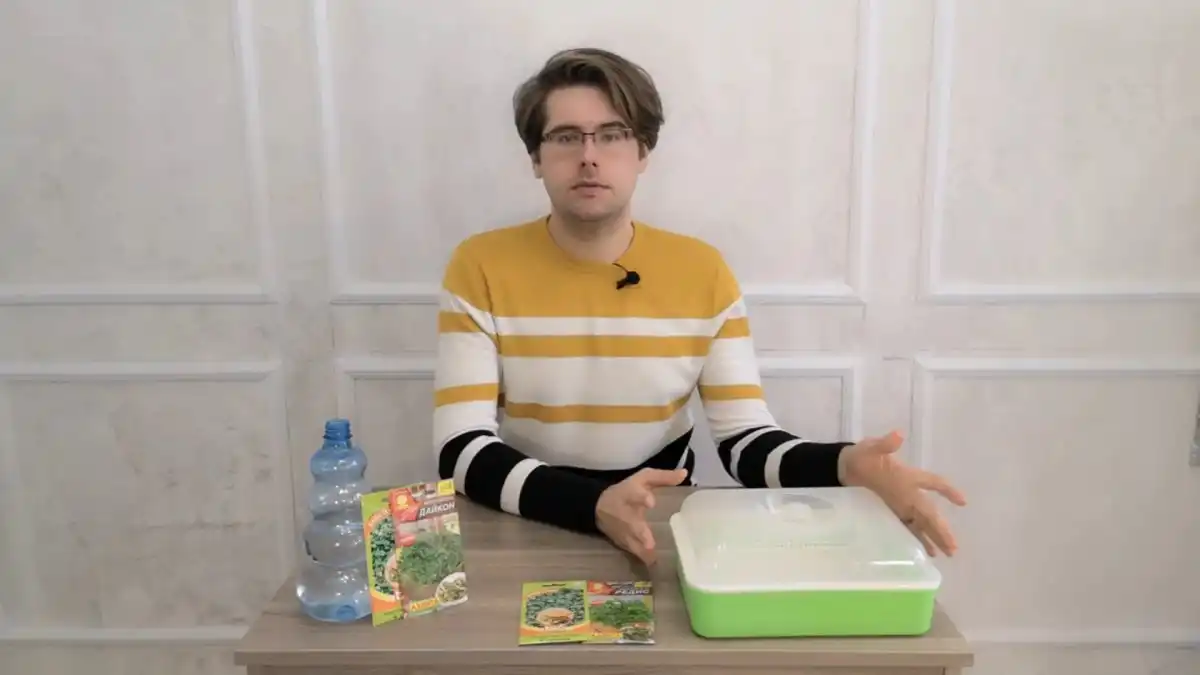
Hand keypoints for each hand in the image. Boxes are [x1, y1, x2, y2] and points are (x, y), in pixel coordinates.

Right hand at [595, 467, 686, 565]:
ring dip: (641, 549)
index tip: (651, 502)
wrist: (598, 507)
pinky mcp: (623, 542)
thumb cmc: (627, 490)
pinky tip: (652, 564)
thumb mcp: (643, 479)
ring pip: (632, 541)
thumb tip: (685, 473)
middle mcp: (625, 514)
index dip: (642, 498)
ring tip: (652, 558)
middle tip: (649, 541)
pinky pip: (633, 551)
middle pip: (632, 523)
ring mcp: (623, 531)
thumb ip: (663, 477)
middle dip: (640, 532)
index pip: (635, 494)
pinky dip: (642, 558)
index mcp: (630, 494)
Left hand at [838, 430, 966, 556]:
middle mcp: (909, 492)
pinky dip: (919, 539)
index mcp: (909, 476)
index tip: (962, 502)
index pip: (934, 483)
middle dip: (942, 528)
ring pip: (923, 522)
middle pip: (930, 512)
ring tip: (948, 553)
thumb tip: (898, 435)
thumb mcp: (871, 448)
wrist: (844, 467)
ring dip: (935, 536)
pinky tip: (928, 552)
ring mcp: (901, 504)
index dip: (948, 491)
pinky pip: (909, 527)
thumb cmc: (862, 456)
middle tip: (954, 547)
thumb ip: (885, 444)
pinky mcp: (892, 513)